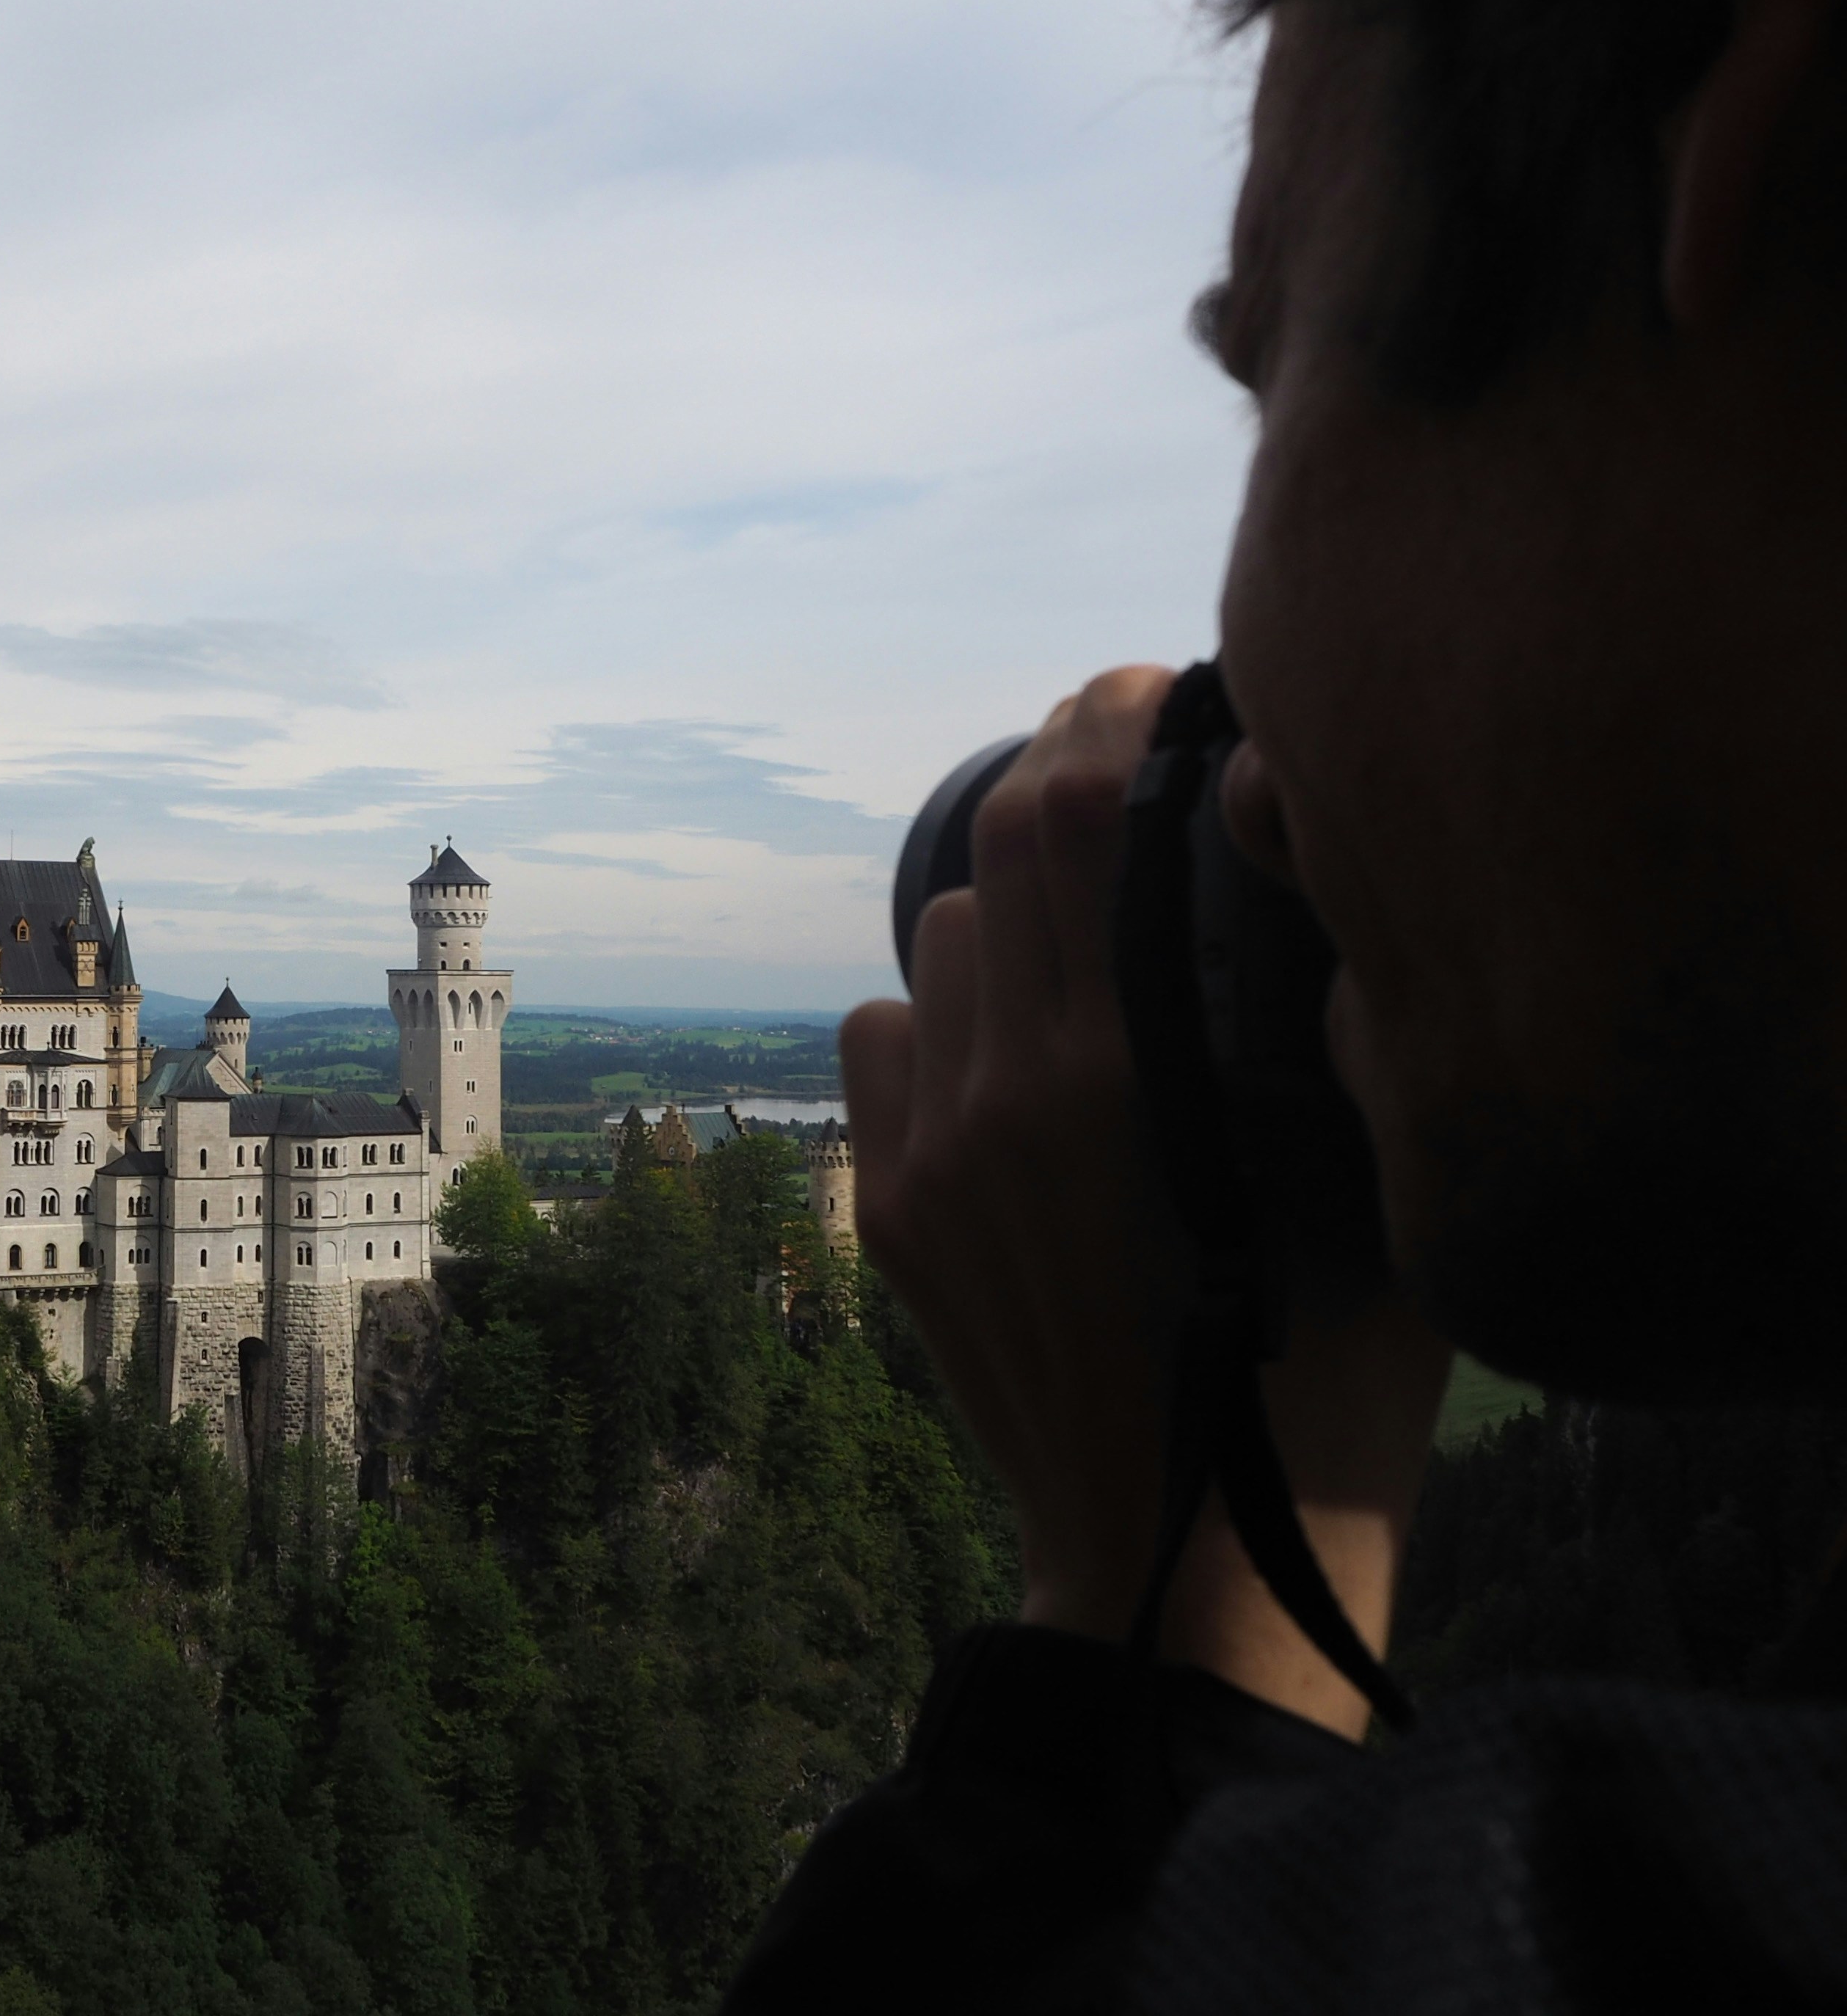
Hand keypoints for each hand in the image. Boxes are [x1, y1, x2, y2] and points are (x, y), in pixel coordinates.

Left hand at [843, 669, 1452, 1738]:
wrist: (1178, 1554)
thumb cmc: (1319, 1375)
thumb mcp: (1367, 1181)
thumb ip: (1321, 1018)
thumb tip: (1280, 844)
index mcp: (1130, 1077)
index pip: (1075, 819)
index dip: (1105, 723)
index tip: (1150, 695)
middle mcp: (1011, 1096)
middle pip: (999, 849)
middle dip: (1059, 784)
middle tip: (1121, 777)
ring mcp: (931, 1153)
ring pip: (941, 944)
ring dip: (1010, 930)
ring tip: (1084, 978)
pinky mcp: (885, 1209)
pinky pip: (883, 1038)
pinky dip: (937, 1026)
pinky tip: (1007, 1074)